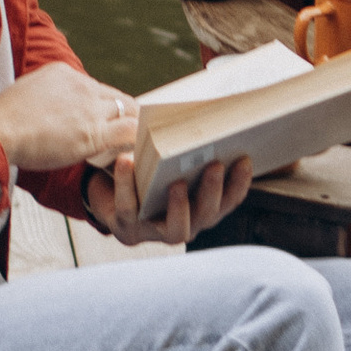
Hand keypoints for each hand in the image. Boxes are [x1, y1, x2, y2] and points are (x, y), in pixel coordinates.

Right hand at [0, 62, 138, 175]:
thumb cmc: (4, 118)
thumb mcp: (26, 91)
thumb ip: (44, 96)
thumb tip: (47, 109)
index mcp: (64, 73)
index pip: (95, 88)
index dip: (102, 105)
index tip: (103, 117)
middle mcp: (82, 86)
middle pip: (116, 97)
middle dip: (124, 112)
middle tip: (130, 127)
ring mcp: (90, 109)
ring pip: (127, 112)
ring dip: (134, 125)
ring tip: (138, 139)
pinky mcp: (93, 133)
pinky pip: (128, 132)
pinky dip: (136, 138)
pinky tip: (138, 147)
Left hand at [81, 151, 253, 248]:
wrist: (106, 190)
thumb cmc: (145, 173)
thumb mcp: (168, 162)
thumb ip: (186, 152)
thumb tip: (205, 119)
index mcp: (201, 208)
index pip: (228, 200)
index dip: (240, 183)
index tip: (245, 159)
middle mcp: (185, 224)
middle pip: (207, 215)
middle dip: (213, 191)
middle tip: (213, 166)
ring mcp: (157, 232)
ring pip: (177, 227)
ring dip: (180, 205)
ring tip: (176, 181)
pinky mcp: (128, 230)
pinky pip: (129, 209)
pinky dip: (127, 185)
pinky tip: (127, 161)